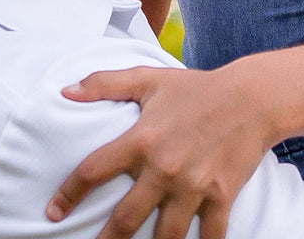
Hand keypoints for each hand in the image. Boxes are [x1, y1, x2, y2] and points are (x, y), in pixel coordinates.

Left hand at [46, 65, 269, 238]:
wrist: (250, 97)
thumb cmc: (195, 87)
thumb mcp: (148, 79)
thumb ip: (104, 83)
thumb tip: (64, 91)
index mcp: (141, 139)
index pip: (94, 171)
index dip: (68, 193)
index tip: (53, 213)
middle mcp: (164, 168)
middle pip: (126, 220)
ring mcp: (193, 186)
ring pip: (165, 238)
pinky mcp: (221, 198)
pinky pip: (209, 238)